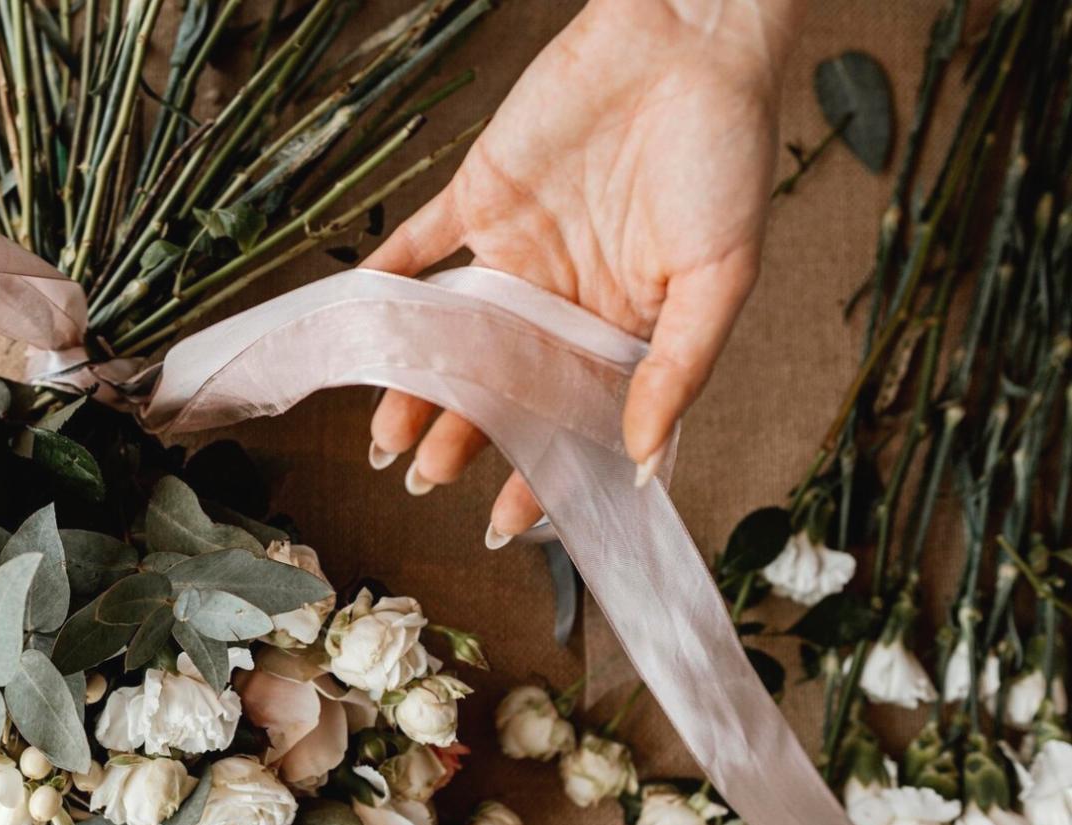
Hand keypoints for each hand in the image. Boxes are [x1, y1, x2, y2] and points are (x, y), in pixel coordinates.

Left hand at [364, 0, 804, 543]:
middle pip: (500, 383)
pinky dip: (383, 282)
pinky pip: (418, 246)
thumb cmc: (725, 153)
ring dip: (417, 380)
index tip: (509, 520)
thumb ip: (679, 368)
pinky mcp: (478, 195)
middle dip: (464, 434)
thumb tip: (648, 462)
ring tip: (386, 437)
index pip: (571, 416)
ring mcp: (515, 248)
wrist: (689, 36)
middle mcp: (561, 297)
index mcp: (622, 324)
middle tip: (425, 478)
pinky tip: (356, 328)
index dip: (541, 469)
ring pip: (452, 331)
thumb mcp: (720, 274)